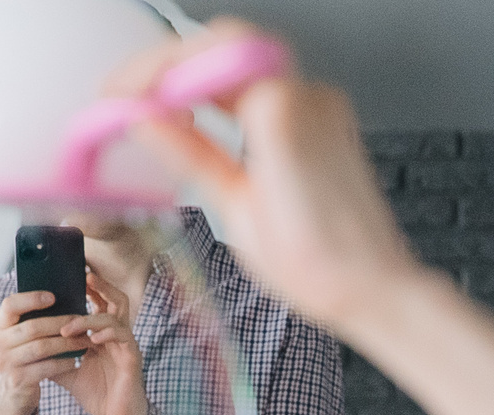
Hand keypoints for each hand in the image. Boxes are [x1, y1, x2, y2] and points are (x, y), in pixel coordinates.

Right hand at [0, 289, 89, 414]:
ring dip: (67, 343)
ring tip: (84, 341)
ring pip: (42, 347)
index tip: (53, 297)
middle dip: (61, 323)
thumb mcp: (14, 342)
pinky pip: (46, 367)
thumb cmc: (18, 363)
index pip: (10, 305)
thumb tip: (58, 301)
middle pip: (33, 327)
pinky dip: (64, 363)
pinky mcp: (18, 380)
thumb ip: (27, 324)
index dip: (31, 298)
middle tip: (82, 322)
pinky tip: (76, 361)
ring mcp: (6, 363)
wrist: (6, 400)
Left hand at [44, 270, 149, 414]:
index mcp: (104, 336)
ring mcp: (126, 344)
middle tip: (83, 277)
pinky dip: (106, 333)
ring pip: (115, 315)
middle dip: (100, 286)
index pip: (99, 304)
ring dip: (90, 317)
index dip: (88, 290)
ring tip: (69, 326)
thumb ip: (54, 358)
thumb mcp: (68, 373)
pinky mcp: (132, 357)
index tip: (66, 281)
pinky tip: (91, 339)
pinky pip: (122, 336)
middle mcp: (117, 335)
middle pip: (115, 299)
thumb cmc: (98, 394)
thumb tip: (29, 349)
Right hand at [105, 22, 426, 334]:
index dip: (152, 71)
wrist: (374, 288)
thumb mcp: (235, 211)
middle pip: (223, 46)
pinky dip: (230, 95)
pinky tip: (204, 120)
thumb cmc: (316, 266)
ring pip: (245, 63)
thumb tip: (145, 122)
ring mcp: (321, 106)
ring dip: (198, 77)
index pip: (201, 58)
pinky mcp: (327, 121)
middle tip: (132, 97)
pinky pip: (269, 87)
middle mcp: (306, 97)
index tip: (119, 94)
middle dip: (172, 66)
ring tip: (158, 110)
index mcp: (279, 113)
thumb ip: (189, 154)